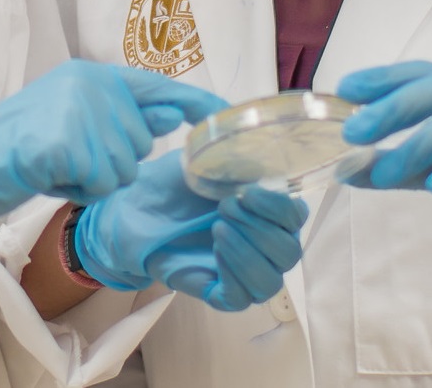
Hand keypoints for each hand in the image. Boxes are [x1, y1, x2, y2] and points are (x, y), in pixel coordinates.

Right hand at [0, 60, 227, 225]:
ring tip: (56, 167)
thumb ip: (119, 117)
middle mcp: (90, 83)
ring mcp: (78, 109)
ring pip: (123, 166)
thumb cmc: (18, 150)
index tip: (224, 112)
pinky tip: (49, 177)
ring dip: (94, 179)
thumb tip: (171, 117)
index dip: (194, 101)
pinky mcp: (65, 140)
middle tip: (67, 160)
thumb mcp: (72, 123)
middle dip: (111, 161)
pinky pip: (101, 182)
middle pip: (140, 141)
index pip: (156, 85)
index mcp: (92, 75)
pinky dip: (78, 190)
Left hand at [74, 151, 307, 311]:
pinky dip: (234, 273)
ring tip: (218, 229)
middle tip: (223, 208)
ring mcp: (244, 272)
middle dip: (259, 228)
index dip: (279, 207)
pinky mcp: (222, 293)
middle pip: (289, 252)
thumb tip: (248, 133)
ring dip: (248, 252)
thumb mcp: (205, 161)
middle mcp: (264, 245)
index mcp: (269, 212)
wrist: (136, 210)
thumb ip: (233, 151)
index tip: (247, 191)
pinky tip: (214, 250)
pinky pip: (243, 298)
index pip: (296, 217)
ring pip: (271, 281)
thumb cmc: (175, 183)